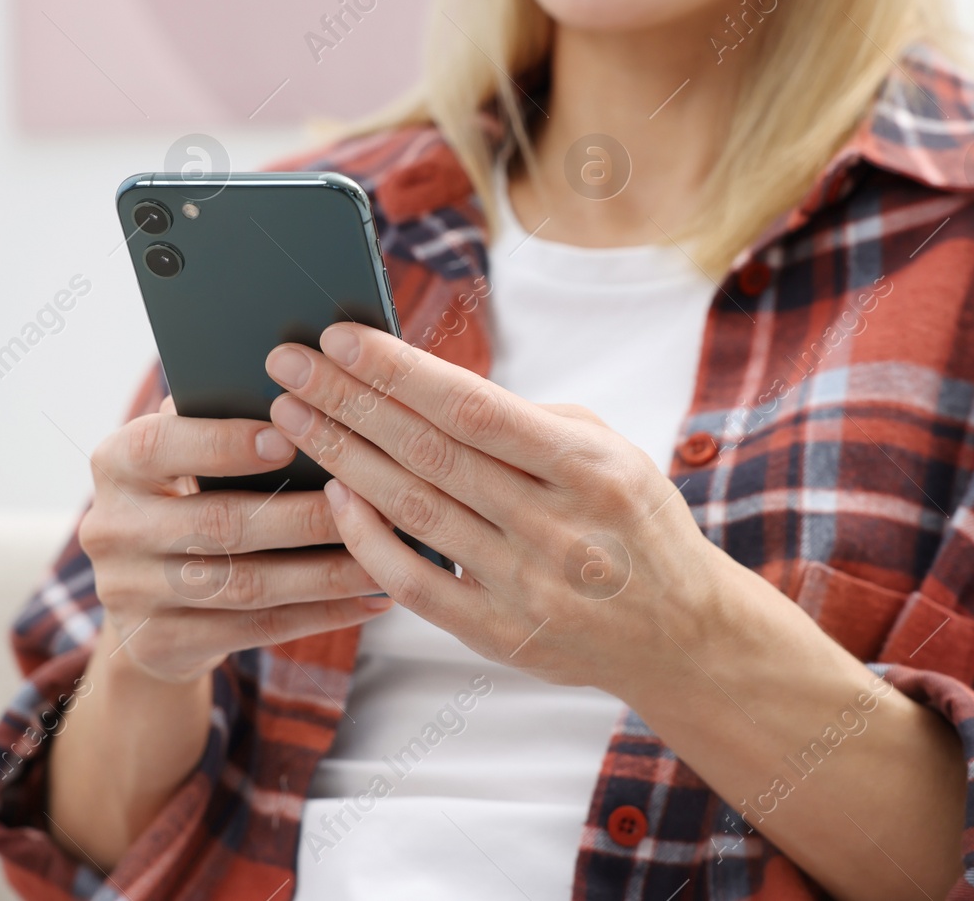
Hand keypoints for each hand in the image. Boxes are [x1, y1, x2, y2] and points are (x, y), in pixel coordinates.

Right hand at [78, 396, 391, 684]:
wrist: (141, 600)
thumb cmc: (186, 497)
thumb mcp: (183, 455)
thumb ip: (220, 420)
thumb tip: (305, 395)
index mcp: (116, 464)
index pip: (162, 446)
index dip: (223, 443)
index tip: (290, 436)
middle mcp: (113, 529)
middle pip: (219, 524)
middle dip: (303, 516)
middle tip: (369, 503)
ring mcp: (130, 594)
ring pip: (245, 584)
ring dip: (324, 572)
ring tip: (382, 556)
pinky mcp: (161, 644)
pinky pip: (256, 630)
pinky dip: (320, 614)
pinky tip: (369, 598)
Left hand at [263, 323, 728, 698]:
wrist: (684, 635)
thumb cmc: (637, 523)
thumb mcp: (611, 455)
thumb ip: (528, 424)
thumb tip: (429, 386)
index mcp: (590, 469)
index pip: (475, 408)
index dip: (401, 371)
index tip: (341, 336)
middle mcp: (559, 529)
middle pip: (430, 453)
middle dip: (350, 401)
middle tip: (289, 364)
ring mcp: (529, 588)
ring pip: (415, 511)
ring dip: (345, 458)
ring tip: (293, 416)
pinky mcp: (502, 636)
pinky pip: (417, 585)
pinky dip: (370, 540)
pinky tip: (334, 496)